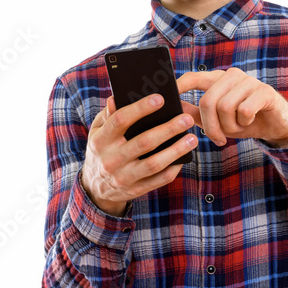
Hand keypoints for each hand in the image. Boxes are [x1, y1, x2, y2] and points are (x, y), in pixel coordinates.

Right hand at [80, 93, 197, 216]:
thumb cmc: (101, 150)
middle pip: (143, 142)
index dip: (140, 108)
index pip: (121, 120)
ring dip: (176, 150)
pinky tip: (184, 157)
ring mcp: (123, 177)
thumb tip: (116, 98)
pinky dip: (173, 169)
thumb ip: (108, 115)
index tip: (160, 99)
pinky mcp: (134, 190)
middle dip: (168, 129)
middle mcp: (111, 160)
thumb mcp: (97, 131)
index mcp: (101, 141)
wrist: (95, 187)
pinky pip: (158, 180)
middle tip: (186, 118)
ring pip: (154, 163)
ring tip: (192, 138)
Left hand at [176, 68, 287, 148]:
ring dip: (229, 126)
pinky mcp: (264, 91)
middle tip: (217, 139)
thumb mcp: (216, 120)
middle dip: (210, 126)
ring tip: (237, 128)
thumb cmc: (243, 121)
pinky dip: (244, 123)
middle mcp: (231, 76)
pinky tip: (250, 122)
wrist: (276, 125)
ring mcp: (249, 81)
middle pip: (208, 100)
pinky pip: (244, 111)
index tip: (168, 96)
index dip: (179, 86)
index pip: (193, 77)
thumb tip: (174, 109)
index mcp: (217, 79)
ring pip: (225, 107)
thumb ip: (195, 113)